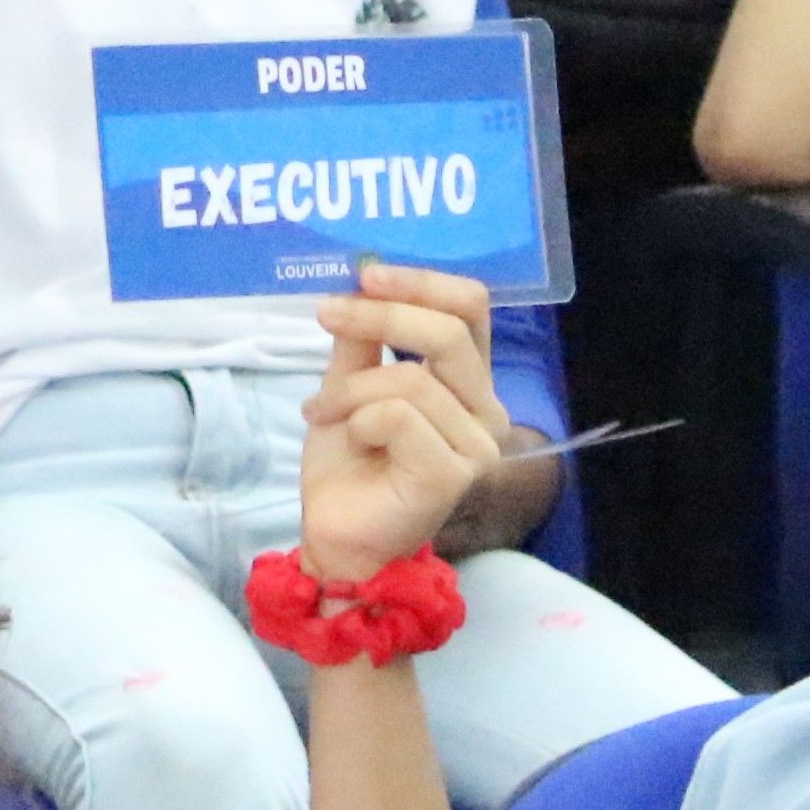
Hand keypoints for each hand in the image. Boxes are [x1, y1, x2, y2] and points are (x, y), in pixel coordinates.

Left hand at [296, 260, 507, 584]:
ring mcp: (477, 446)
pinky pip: (398, 416)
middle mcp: (487, 411)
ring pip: (413, 378)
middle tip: (326, 314)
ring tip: (322, 410)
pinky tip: (351, 440)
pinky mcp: (454, 475)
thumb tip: (361, 279)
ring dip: (351, 387)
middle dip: (380, 315)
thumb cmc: (348, 464)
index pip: (471, 309)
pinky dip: (359, 419)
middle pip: (449, 333)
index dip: (423, 282)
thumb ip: (362, 338)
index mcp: (469, 382)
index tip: (367, 273)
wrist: (335, 535)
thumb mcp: (349, 383)